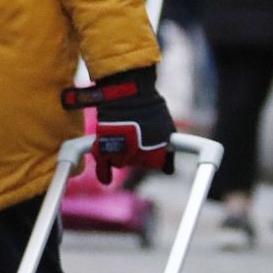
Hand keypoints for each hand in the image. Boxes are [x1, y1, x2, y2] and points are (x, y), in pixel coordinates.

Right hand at [62, 67, 174, 183]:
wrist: (128, 92)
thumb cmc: (149, 106)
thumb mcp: (166, 127)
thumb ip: (168, 150)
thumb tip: (169, 170)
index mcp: (157, 152)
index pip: (155, 164)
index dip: (154, 155)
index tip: (151, 145)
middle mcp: (139, 156)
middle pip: (136, 163)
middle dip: (137, 152)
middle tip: (136, 134)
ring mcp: (121, 152)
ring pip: (120, 162)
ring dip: (121, 154)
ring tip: (123, 136)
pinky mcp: (104, 146)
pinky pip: (103, 165)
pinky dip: (104, 172)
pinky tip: (106, 179)